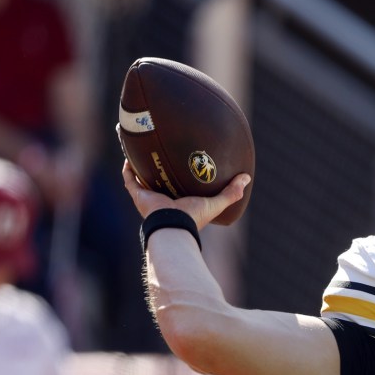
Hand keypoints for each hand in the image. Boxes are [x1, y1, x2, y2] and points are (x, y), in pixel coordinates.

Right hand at [122, 159, 249, 228]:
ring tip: (140, 150)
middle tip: (160, 152)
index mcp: (180, 202)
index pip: (179, 188)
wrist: (174, 225)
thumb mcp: (216, 203)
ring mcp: (149, 198)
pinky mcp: (139, 195)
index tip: (183, 164)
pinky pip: (130, 180)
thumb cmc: (194, 217)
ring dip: (140, 166)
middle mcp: (163, 199)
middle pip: (159, 181)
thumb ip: (231, 193)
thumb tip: (246, 177)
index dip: (180, 177)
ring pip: (142, 179)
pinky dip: (128, 169)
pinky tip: (129, 156)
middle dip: (158, 169)